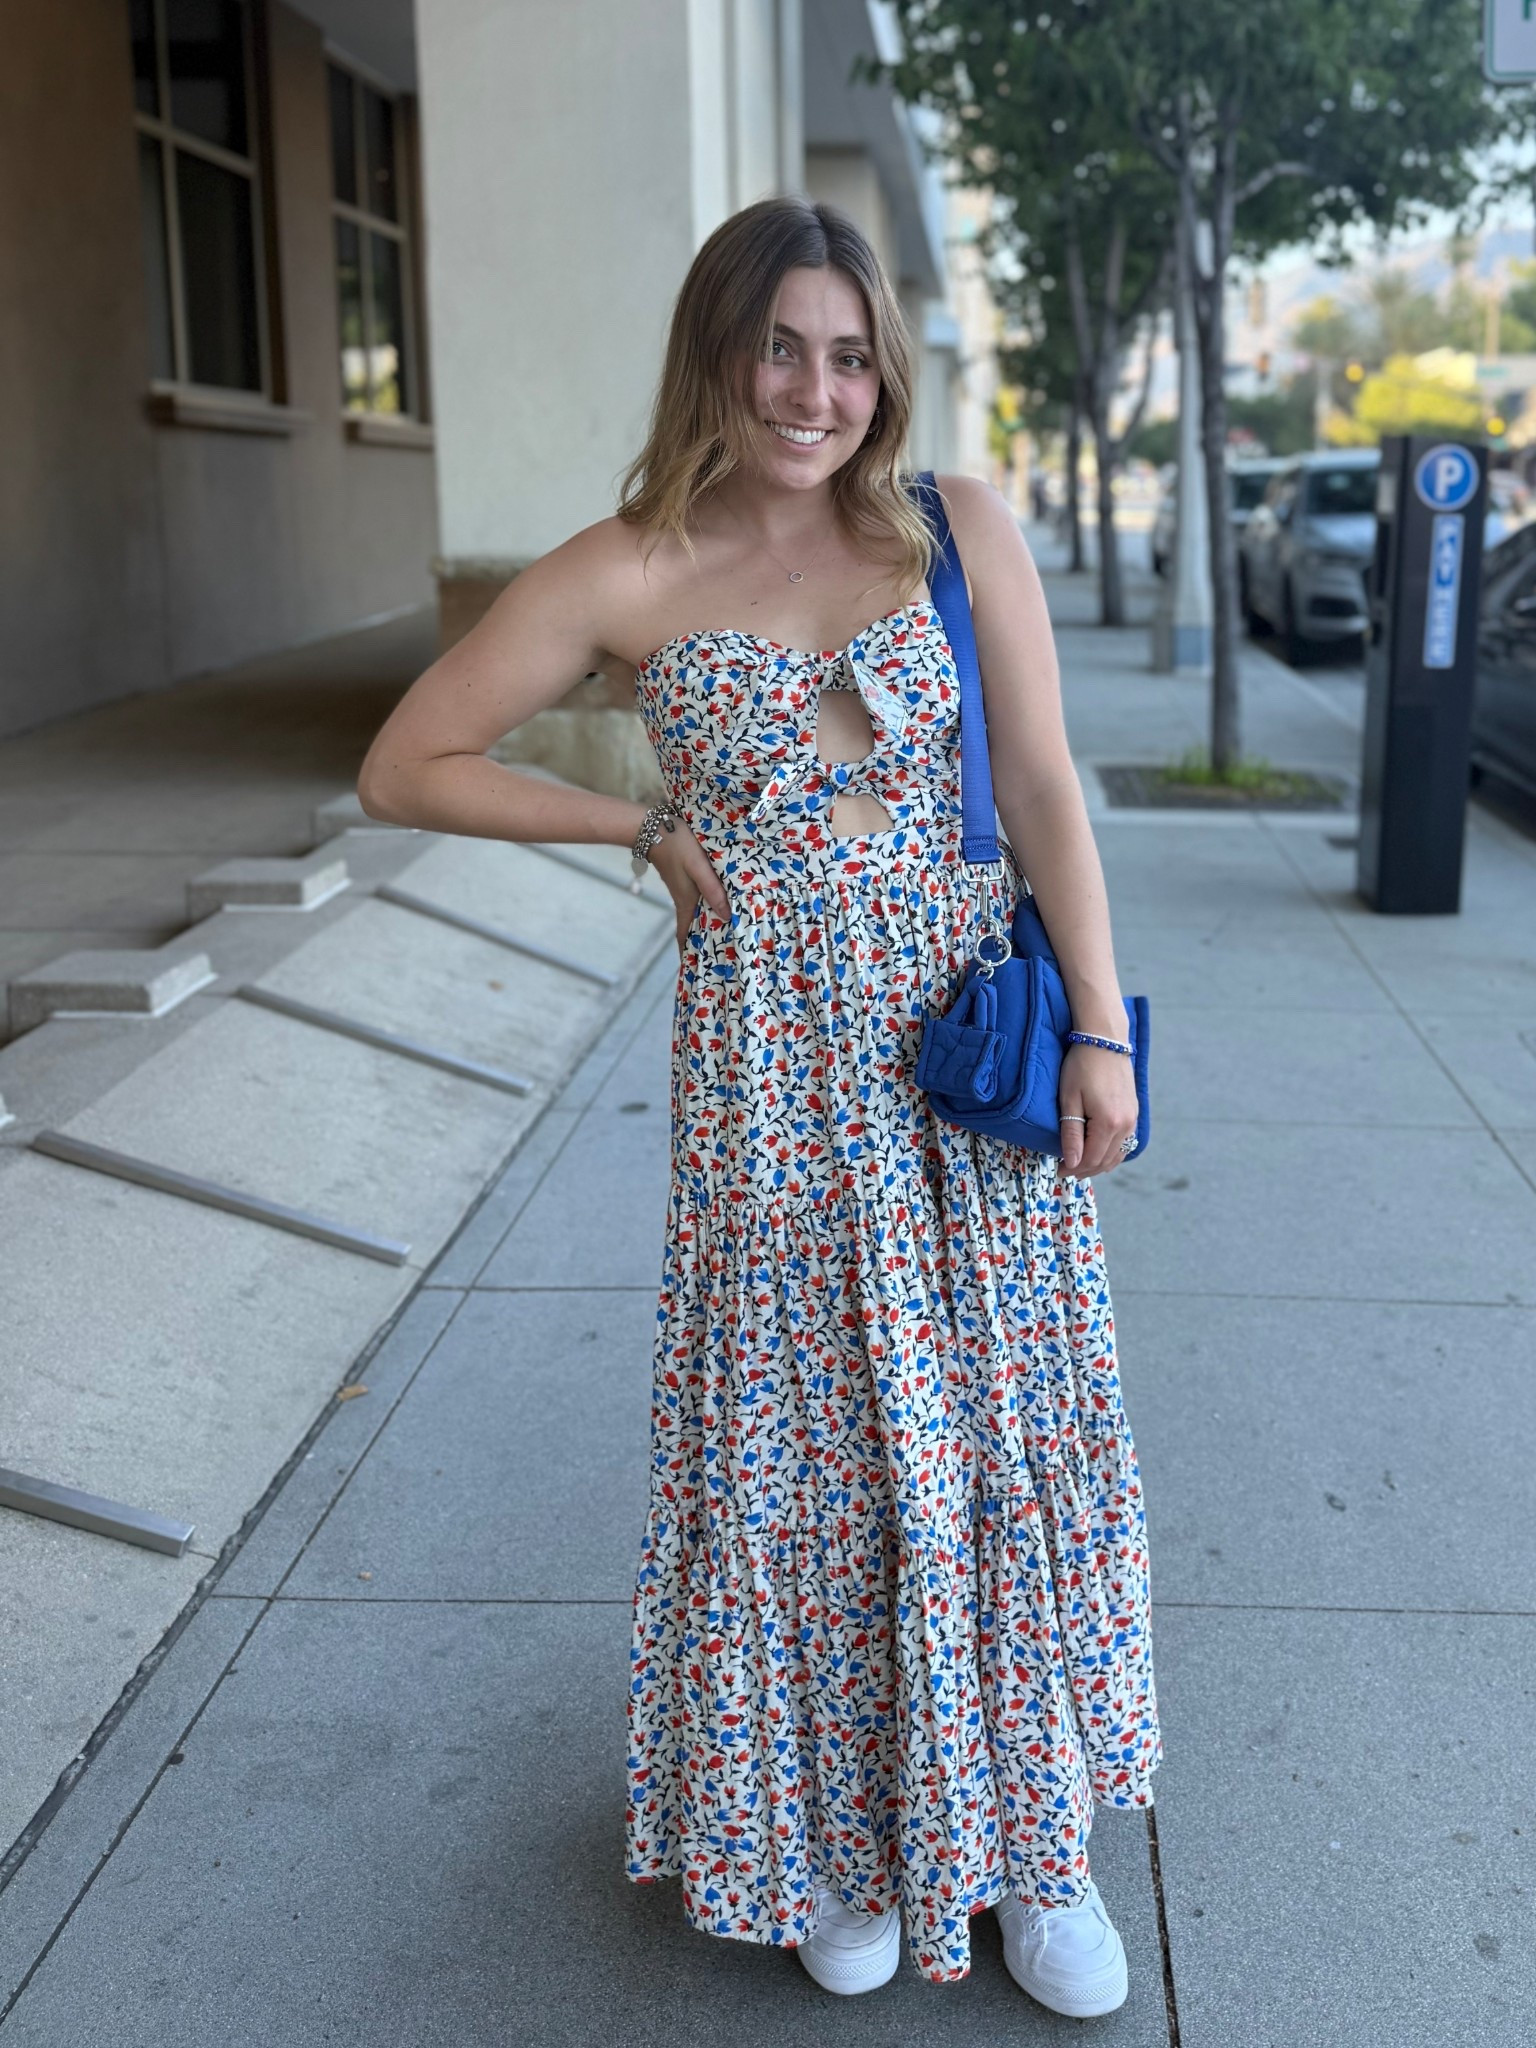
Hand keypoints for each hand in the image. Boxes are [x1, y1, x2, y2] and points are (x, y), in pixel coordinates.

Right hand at [645, 817, 728, 950]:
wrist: (652, 825)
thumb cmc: (677, 844)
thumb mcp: (698, 866)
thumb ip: (712, 889)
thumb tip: (727, 915)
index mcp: (686, 902)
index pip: (684, 936)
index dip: (687, 954)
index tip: (695, 971)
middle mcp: (683, 899)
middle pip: (692, 928)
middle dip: (702, 943)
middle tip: (719, 957)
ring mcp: (683, 890)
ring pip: (696, 914)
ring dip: (706, 925)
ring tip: (725, 935)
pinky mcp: (684, 879)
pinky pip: (697, 899)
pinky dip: (707, 907)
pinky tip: (719, 904)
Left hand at [1058, 1040, 1137, 1177]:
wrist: (1105, 1040)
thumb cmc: (1082, 1067)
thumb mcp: (1070, 1100)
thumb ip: (1072, 1134)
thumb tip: (1072, 1164)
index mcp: (1108, 1124)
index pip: (1090, 1159)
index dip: (1073, 1168)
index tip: (1058, 1170)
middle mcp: (1125, 1126)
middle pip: (1105, 1161)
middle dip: (1084, 1169)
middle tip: (1065, 1170)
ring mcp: (1133, 1119)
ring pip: (1117, 1155)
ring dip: (1098, 1163)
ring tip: (1079, 1163)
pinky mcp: (1134, 1112)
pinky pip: (1124, 1143)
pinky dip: (1111, 1152)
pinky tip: (1097, 1151)